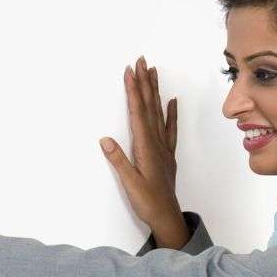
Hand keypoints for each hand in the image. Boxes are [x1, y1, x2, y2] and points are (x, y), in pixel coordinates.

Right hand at [99, 54, 180, 228]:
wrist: (167, 216)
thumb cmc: (147, 202)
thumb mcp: (130, 183)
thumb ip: (119, 161)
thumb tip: (105, 140)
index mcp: (145, 147)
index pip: (138, 113)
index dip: (133, 91)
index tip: (130, 71)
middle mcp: (156, 143)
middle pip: (149, 107)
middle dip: (144, 83)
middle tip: (141, 60)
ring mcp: (163, 148)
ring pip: (159, 113)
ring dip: (155, 92)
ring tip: (153, 72)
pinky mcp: (167, 155)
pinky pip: (170, 130)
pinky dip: (171, 114)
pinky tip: (171, 101)